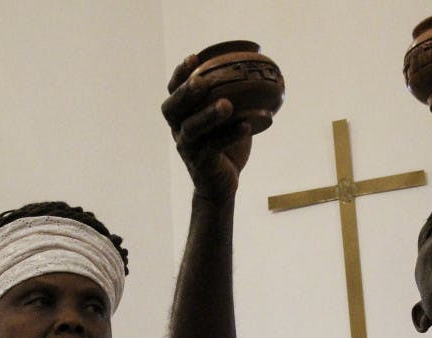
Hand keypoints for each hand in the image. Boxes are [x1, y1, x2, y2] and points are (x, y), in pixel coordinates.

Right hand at [161, 54, 252, 202]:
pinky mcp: (201, 164)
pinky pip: (213, 148)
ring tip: (226, 105)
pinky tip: (246, 126)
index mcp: (181, 117)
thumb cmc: (224, 147)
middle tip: (201, 81)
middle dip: (185, 93)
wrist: (220, 185)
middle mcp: (179, 131)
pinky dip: (230, 135)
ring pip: (191, 129)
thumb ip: (232, 99)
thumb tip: (258, 72)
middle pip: (173, 109)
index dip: (179, 75)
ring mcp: (188, 148)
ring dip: (208, 115)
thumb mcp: (225, 121)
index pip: (173, 92)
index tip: (193, 58)